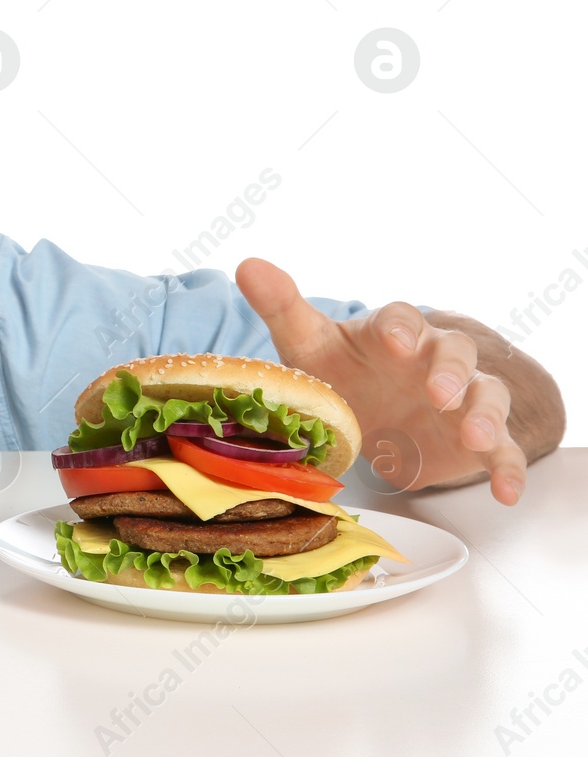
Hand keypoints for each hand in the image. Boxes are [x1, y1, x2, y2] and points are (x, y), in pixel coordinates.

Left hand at [235, 258, 523, 504]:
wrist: (369, 419)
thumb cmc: (340, 372)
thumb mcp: (306, 345)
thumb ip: (281, 307)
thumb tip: (247, 265)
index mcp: (392, 334)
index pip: (402, 319)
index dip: (399, 328)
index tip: (392, 340)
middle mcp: (434, 360)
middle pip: (456, 353)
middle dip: (450, 371)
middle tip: (437, 393)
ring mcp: (461, 399)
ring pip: (487, 395)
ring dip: (485, 415)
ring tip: (477, 437)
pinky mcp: (474, 439)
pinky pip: (502, 450)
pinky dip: (509, 468)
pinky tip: (507, 491)